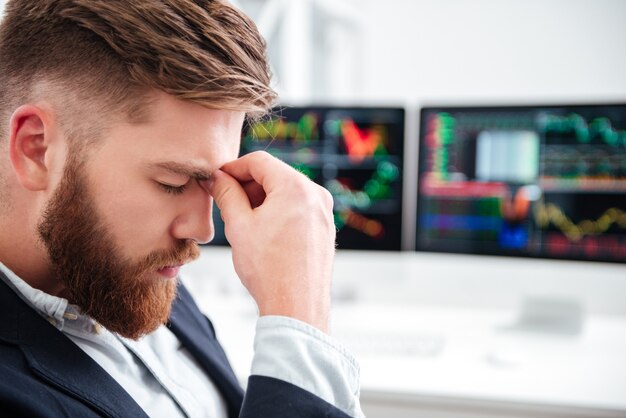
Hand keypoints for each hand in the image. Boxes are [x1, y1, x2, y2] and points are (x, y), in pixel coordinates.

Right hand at [207, 151, 335, 332]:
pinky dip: (278, 212)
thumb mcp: (239, 226)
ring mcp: (324, 212)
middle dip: (248, 185)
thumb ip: (226, 194)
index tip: (217, 179)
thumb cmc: (268, 268)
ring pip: (286, 192)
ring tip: (243, 222)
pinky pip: (298, 209)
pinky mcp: (325, 229)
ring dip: (262, 199)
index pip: (259, 161)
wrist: (297, 307)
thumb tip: (217, 179)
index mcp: (296, 187)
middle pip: (275, 175)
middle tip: (226, 202)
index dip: (233, 167)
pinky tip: (263, 233)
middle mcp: (316, 194)